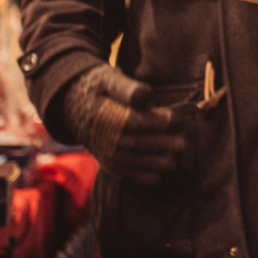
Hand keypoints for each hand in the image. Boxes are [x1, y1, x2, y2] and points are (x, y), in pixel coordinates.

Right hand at [59, 65, 186, 185]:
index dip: (159, 123)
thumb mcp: (109, 80)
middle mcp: (106, 138)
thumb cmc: (99, 88)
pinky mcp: (109, 162)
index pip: (137, 122)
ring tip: (175, 161)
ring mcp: (107, 153)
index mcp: (108, 116)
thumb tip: (145, 95)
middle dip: (163, 146)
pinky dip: (142, 177)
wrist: (74, 106)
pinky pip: (126, 173)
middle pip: (138, 145)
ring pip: (134, 162)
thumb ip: (127, 88)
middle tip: (183, 144)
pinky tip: (160, 175)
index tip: (178, 120)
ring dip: (156, 164)